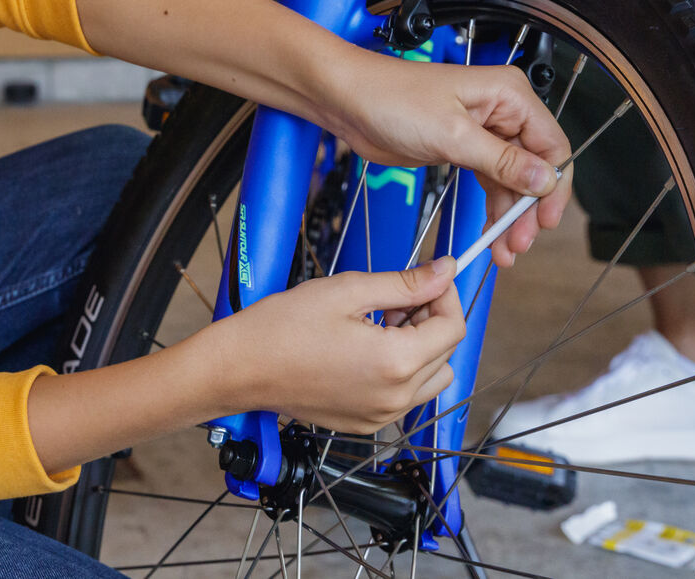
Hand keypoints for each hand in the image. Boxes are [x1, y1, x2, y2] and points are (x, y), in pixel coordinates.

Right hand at [202, 261, 465, 432]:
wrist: (241, 368)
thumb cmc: (284, 327)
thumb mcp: (348, 291)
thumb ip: (404, 283)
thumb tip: (446, 271)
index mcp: (397, 361)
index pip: (453, 327)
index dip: (445, 295)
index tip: (429, 277)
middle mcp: (396, 397)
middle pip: (445, 353)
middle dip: (429, 318)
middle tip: (393, 297)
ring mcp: (381, 415)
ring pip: (431, 378)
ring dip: (419, 347)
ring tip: (380, 323)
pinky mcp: (366, 423)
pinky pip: (404, 396)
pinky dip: (399, 371)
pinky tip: (365, 348)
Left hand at [316, 52, 571, 267]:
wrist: (348, 101)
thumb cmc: (392, 99)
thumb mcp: (452, 134)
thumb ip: (502, 160)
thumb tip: (545, 179)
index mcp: (509, 95)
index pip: (552, 145)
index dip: (553, 186)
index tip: (545, 221)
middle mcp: (501, 111)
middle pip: (535, 167)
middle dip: (530, 208)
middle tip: (519, 243)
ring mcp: (482, 131)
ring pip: (513, 180)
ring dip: (511, 215)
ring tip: (505, 250)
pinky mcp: (462, 147)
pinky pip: (490, 181)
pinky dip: (492, 208)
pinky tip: (491, 234)